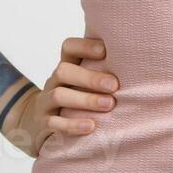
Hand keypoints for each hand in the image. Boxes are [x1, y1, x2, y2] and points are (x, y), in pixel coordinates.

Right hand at [0, 36, 119, 158]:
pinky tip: (91, 126)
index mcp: (65, 67)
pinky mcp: (42, 124)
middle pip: (64, 70)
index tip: (106, 50)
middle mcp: (54, 81)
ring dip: (86, 100)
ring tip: (109, 105)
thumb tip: (138, 65)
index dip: (85, 46)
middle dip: (90, 77)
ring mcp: (45, 102)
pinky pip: (54, 123)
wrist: (33, 123)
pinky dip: (72, 125)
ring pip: (59, 95)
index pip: (68, 48)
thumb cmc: (71, 98)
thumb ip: (101, 72)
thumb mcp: (80, 83)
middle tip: (114, 85)